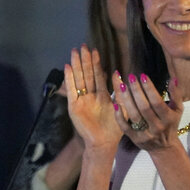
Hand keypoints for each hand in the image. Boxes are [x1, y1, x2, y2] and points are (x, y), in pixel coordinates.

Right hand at [63, 44, 121, 158]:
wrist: (103, 143)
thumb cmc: (114, 128)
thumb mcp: (121, 107)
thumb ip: (119, 91)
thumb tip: (117, 73)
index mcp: (101, 95)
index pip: (97, 75)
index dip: (96, 63)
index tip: (94, 50)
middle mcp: (90, 95)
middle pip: (87, 74)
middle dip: (85, 60)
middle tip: (83, 46)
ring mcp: (81, 100)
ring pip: (79, 79)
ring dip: (76, 66)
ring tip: (74, 52)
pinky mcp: (74, 106)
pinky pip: (71, 90)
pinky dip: (69, 79)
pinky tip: (68, 67)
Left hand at [112, 73, 183, 150]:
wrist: (164, 147)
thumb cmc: (171, 123)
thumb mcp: (177, 110)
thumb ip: (176, 94)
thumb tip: (172, 79)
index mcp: (168, 118)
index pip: (157, 102)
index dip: (150, 89)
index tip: (143, 76)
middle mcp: (157, 127)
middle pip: (144, 108)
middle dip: (137, 91)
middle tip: (130, 77)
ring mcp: (145, 134)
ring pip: (134, 115)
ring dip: (127, 100)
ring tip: (122, 86)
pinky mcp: (135, 139)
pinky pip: (125, 127)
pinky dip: (119, 116)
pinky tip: (115, 103)